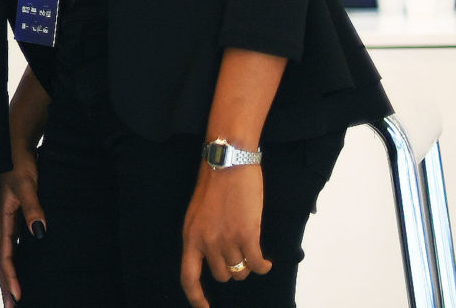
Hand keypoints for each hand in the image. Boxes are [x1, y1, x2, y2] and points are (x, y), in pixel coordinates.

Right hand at [0, 149, 45, 304]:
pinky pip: (6, 243)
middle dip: (7, 284)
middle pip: (2, 261)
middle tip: (12, 305)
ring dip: (6, 275)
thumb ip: (32, 209)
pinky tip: (12, 265)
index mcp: (1, 221)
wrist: (3, 148)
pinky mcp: (2, 217)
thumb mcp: (26, 186)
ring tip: (11, 294)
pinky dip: (9, 259)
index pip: (6, 258)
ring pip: (3, 254)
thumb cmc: (15, 164)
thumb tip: (39, 232)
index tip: (17, 297)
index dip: (11, 278)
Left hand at [180, 165, 269, 307]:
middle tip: (241, 256)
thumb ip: (202, 236)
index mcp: (189, 236)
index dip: (195, 297)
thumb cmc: (214, 185)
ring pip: (241, 270)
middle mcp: (205, 242)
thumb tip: (213, 258)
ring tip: (253, 252)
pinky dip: (264, 266)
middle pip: (222, 276)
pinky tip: (267, 262)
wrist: (228, 162)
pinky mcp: (247, 234)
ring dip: (249, 265)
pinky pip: (257, 263)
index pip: (188, 276)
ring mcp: (226, 239)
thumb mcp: (197, 214)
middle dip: (233, 269)